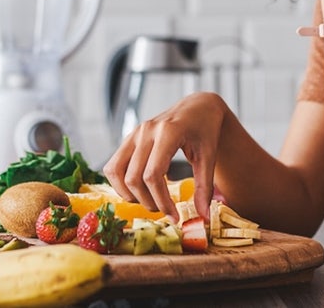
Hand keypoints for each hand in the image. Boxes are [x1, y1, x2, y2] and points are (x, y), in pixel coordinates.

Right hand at [103, 91, 228, 220]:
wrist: (197, 107)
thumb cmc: (205, 131)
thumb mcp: (209, 157)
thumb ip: (204, 187)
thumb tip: (202, 217)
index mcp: (168, 132)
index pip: (153, 175)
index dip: (162, 201)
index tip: (175, 216)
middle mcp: (146, 131)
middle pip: (133, 177)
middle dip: (147, 201)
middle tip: (164, 210)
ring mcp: (134, 133)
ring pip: (115, 171)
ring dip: (128, 193)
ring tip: (148, 201)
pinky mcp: (129, 137)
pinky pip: (113, 165)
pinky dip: (120, 183)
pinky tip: (138, 189)